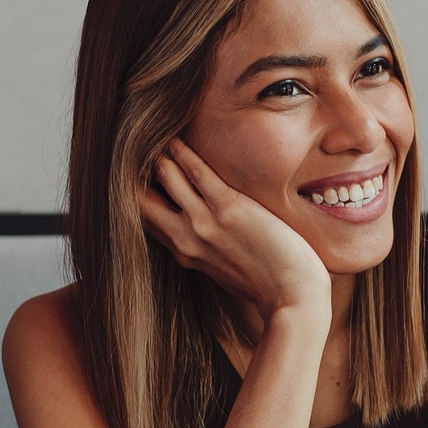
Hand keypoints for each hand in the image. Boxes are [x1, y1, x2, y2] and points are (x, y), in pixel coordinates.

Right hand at [142, 137, 331, 321]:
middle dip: (136, 169)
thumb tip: (206, 235)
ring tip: (158, 131)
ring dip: (159, 151)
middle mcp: (185, 238)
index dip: (135, 192)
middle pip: (140, 197)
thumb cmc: (268, 282)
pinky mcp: (228, 209)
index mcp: (184, 252)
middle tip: (136, 144)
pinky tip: (177, 136)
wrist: (293, 296)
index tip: (134, 169)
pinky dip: (183, 151)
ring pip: (165, 176)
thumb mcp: (225, 268)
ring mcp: (203, 223)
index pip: (145, 217)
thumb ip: (207, 249)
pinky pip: (196, 172)